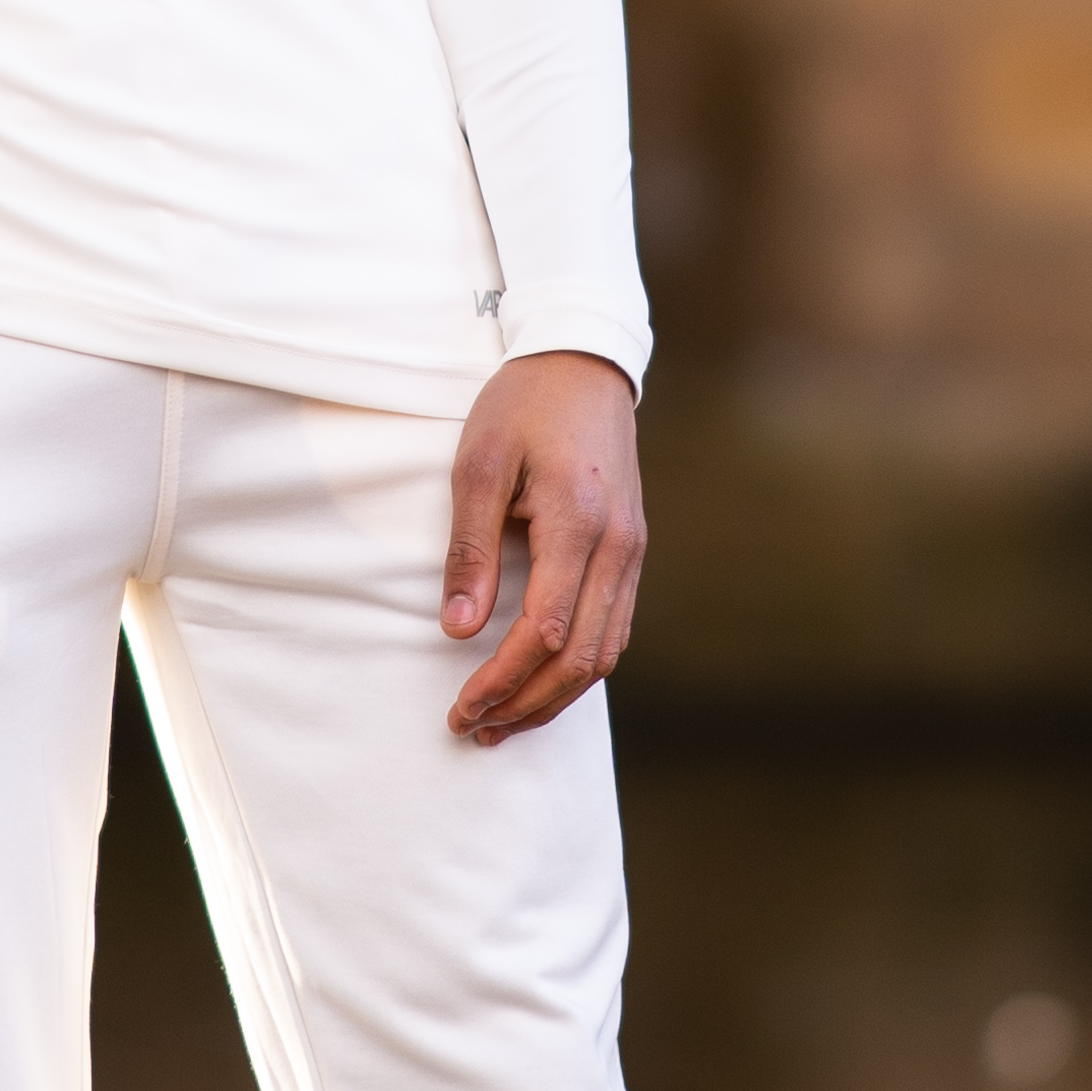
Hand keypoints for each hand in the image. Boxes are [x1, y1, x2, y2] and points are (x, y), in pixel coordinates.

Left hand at [441, 348, 644, 741]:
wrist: (583, 362)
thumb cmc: (522, 405)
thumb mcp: (479, 464)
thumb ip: (470, 548)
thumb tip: (458, 628)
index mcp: (579, 522)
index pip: (546, 630)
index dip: (503, 679)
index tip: (462, 707)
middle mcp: (619, 547)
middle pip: (582, 658)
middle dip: (525, 703)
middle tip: (473, 727)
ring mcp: (633, 552)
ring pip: (606, 654)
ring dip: (554, 697)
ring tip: (502, 722)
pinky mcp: (632, 552)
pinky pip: (615, 630)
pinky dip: (579, 670)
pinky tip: (541, 684)